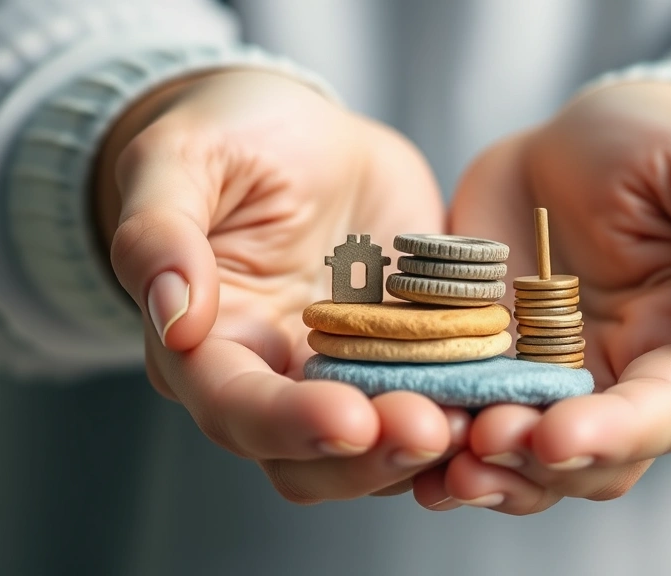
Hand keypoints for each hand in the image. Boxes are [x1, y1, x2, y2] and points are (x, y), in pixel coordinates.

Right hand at [96, 70, 465, 503]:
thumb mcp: (181, 161)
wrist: (307, 133)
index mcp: (210, 345)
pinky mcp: (410, 356)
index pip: (235, 408)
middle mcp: (277, 378)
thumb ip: (159, 233)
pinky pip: (441, 401)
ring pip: (380, 452)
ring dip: (428, 449)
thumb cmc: (232, 137)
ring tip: (479, 421)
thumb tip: (172, 316)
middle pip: (311, 460)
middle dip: (371, 459)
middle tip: (432, 430)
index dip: (288, 424)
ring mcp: (349, 374)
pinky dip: (472, 410)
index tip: (349, 421)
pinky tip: (511, 399)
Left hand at [418, 81, 670, 513]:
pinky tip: (398, 432)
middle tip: (481, 445)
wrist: (581, 144)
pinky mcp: (485, 360)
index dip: (614, 435)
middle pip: (586, 462)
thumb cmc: (665, 147)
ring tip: (434, 462)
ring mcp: (544, 377)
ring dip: (482, 472)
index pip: (660, 413)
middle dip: (535, 466)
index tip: (557, 436)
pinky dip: (436, 433)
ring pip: (521, 459)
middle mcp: (615, 381)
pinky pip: (462, 412)